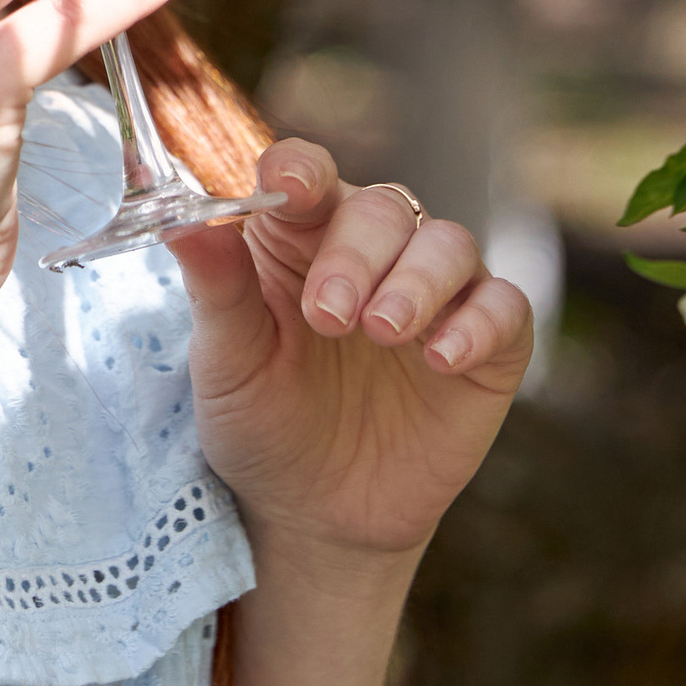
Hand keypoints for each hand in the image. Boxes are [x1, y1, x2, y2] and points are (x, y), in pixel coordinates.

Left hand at [171, 143, 533, 562]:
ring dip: (418, 280)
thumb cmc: (261, 423)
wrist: (313, 516)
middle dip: (357, 254)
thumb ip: (217, 291)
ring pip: (449, 244)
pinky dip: (479, 322)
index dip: (301, 170)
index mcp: (299, 238)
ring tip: (382, 330)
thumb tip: (181, 225)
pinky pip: (505, 308)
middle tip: (329, 316)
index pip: (307, 175)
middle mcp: (373, 252)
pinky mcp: (486, 346)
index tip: (289, 186)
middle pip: (382, 208)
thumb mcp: (227, 365)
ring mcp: (435, 295)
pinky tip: (441, 359)